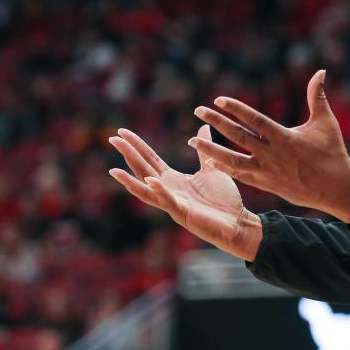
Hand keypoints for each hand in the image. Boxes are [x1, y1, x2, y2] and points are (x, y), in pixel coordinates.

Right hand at [107, 125, 262, 260]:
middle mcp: (168, 190)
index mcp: (173, 180)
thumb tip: (203, 127)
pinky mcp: (183, 213)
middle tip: (112, 139)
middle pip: (143, 170)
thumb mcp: (211, 168)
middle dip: (128, 155)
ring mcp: (173, 203)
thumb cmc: (223, 199)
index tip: (121, 132)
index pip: (150, 159)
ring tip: (114, 170)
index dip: (136, 146)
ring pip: (147, 190)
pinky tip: (150, 180)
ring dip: (130, 180)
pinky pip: (168, 201)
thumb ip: (204, 150)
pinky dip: (159, 191)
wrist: (237, 222)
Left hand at [189, 69, 349, 223]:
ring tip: (191, 142)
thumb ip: (317, 96)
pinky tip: (209, 162)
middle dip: (217, 123)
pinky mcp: (266, 184)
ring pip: (233, 160)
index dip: (236, 109)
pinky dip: (224, 169)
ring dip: (211, 150)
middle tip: (198, 110)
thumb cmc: (333, 152)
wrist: (335, 188)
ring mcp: (267, 171)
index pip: (255, 120)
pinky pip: (240, 175)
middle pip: (238, 136)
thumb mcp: (326, 122)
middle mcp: (272, 154)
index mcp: (284, 137)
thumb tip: (320, 72)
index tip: (218, 100)